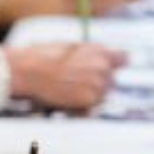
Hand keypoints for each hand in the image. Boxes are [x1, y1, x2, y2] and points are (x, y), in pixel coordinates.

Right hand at [7, 43, 126, 110]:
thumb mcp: (72, 47)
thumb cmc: (44, 56)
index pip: (123, 59)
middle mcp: (103, 67)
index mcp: (100, 51)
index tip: (112, 69)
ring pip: (102, 94)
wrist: (30, 71)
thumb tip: (101, 58)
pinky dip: (82, 105)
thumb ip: (90, 54)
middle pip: (111, 80)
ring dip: (91, 94)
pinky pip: (92, 106)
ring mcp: (98, 85)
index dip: (115, 65)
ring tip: (69, 89)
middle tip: (77, 82)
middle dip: (99, 82)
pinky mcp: (90, 100)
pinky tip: (67, 97)